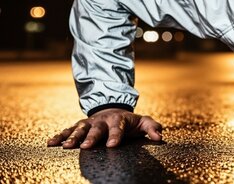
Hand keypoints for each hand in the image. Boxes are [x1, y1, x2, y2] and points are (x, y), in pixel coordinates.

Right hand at [47, 108, 162, 148]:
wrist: (113, 109)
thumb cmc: (129, 121)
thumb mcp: (143, 122)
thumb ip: (152, 127)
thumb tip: (159, 137)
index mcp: (118, 119)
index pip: (118, 127)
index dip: (116, 136)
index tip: (113, 145)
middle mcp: (102, 120)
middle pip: (96, 129)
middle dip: (92, 138)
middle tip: (86, 147)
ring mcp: (90, 122)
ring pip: (80, 129)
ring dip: (73, 137)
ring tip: (67, 146)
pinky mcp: (80, 125)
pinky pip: (68, 130)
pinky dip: (59, 136)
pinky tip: (51, 143)